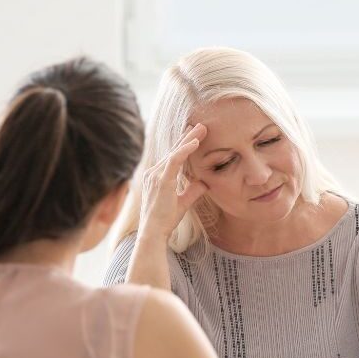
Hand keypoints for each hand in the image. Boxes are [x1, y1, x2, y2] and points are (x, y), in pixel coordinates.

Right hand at [138, 123, 208, 240]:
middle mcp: (154, 173)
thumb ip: (193, 191)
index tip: (196, 134)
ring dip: (189, 139)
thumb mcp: (184, 202)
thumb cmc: (165, 220)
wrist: (154, 233)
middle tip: (201, 125)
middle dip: (188, 136)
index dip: (185, 144)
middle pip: (173, 150)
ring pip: (174, 152)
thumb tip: (205, 183)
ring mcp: (156, 175)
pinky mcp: (161, 181)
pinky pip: (174, 161)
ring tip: (201, 128)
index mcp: (158, 176)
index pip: (173, 156)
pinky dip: (185, 150)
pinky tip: (195, 142)